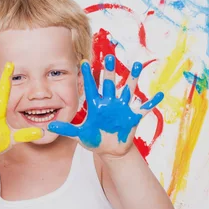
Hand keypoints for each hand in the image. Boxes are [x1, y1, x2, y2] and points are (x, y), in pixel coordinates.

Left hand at [48, 54, 163, 156]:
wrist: (110, 151)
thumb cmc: (94, 140)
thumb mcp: (80, 135)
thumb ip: (66, 129)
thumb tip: (50, 126)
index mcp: (96, 105)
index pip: (91, 87)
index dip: (88, 76)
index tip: (84, 62)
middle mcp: (110, 103)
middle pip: (110, 84)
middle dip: (110, 72)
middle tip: (110, 57)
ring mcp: (122, 108)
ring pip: (128, 90)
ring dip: (133, 78)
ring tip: (137, 65)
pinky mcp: (133, 117)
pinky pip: (144, 108)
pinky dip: (151, 102)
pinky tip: (159, 95)